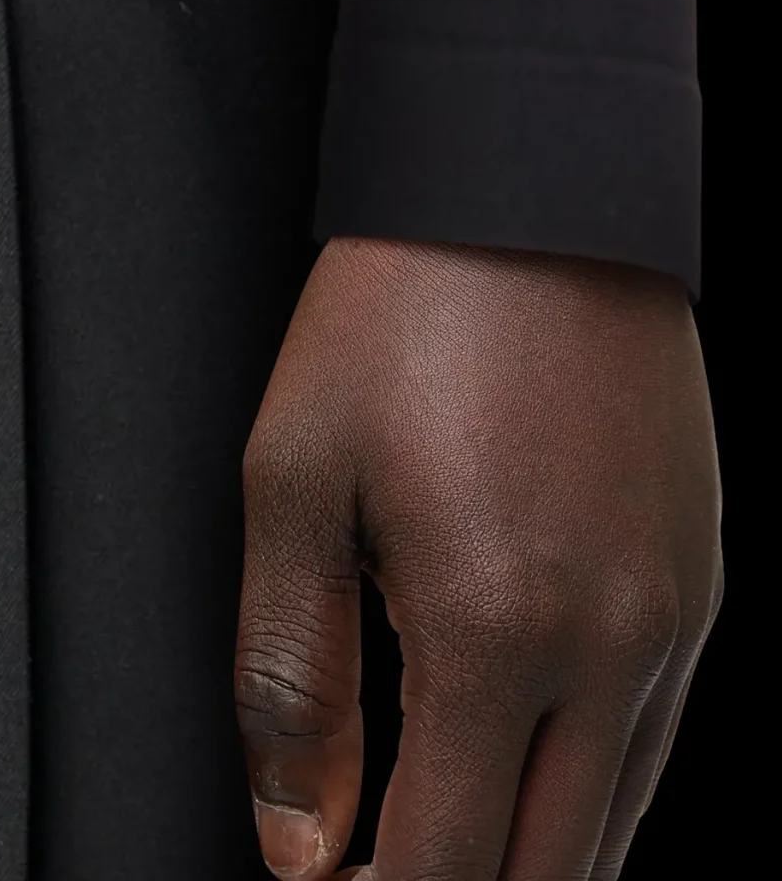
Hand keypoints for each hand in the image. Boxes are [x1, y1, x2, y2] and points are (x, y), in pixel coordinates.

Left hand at [236, 238, 720, 878]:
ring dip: (525, 864)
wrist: (534, 184)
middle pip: (546, 878)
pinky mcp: (705, 580)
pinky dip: (587, 796)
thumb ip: (291, 680)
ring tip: (436, 840)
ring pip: (616, 833)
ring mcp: (675, 618)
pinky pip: (656, 747)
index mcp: (493, 630)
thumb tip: (296, 842)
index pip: (443, 872)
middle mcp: (610, 648)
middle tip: (380, 872)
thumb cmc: (401, 313)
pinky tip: (517, 773)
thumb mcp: (295, 481)